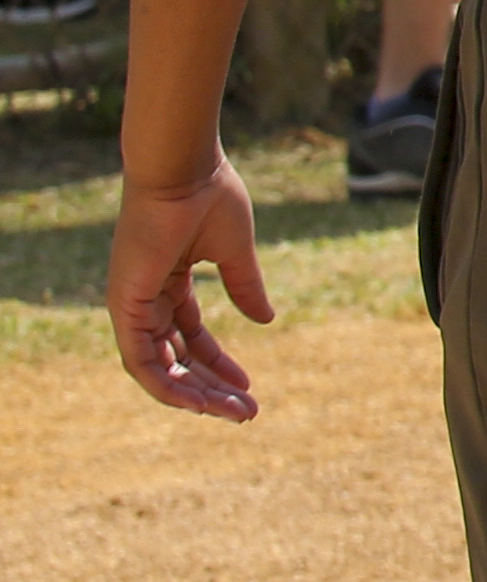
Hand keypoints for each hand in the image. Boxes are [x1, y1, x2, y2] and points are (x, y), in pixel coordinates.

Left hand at [107, 158, 273, 421]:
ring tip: (233, 413)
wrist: (183, 168)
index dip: (219, 361)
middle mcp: (144, 297)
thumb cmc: (208, 195)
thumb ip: (245, 286)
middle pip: (176, 356)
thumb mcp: (234, 251)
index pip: (191, 333)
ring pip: (158, 366)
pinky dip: (166, 385)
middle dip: (211, 386)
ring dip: (194, 394)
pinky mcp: (125, 305)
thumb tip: (266, 320)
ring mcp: (131, 303)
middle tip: (248, 411)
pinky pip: (140, 360)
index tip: (249, 386)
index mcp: (167, 281)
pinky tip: (198, 402)